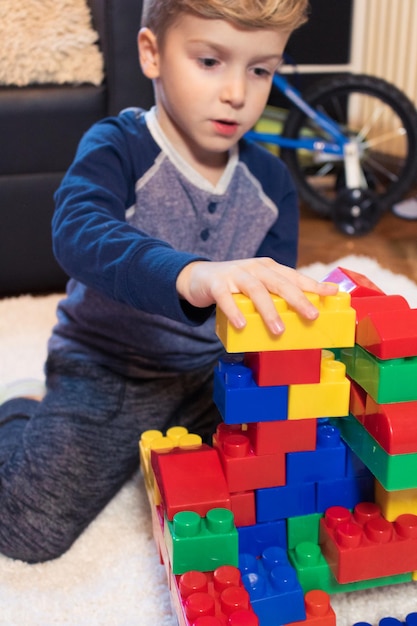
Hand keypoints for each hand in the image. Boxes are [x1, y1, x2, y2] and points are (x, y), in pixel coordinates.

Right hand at [176, 257, 337, 334]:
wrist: (198, 277)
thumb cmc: (235, 286)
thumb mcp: (257, 287)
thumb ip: (275, 297)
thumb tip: (301, 318)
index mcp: (268, 268)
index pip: (294, 276)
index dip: (313, 284)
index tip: (333, 292)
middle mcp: (254, 268)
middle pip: (279, 282)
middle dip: (298, 299)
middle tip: (312, 316)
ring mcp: (235, 274)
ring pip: (256, 290)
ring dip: (269, 311)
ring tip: (279, 331)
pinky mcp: (216, 283)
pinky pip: (226, 298)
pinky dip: (234, 311)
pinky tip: (242, 325)